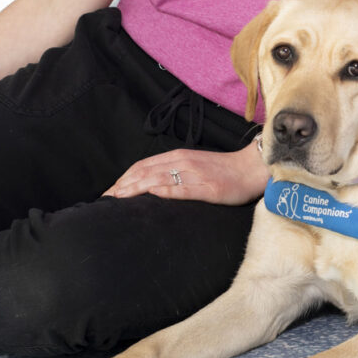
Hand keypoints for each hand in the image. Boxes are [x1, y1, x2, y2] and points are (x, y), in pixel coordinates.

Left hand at [102, 141, 266, 205]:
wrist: (252, 169)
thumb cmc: (224, 171)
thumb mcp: (195, 166)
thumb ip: (175, 172)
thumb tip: (151, 184)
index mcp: (179, 157)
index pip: (143, 166)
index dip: (123, 178)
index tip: (108, 191)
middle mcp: (184, 162)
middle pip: (146, 172)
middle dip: (123, 185)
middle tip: (105, 199)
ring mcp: (196, 175)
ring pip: (159, 179)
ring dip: (136, 188)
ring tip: (118, 198)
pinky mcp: (208, 188)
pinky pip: (183, 189)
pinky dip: (165, 190)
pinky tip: (152, 194)